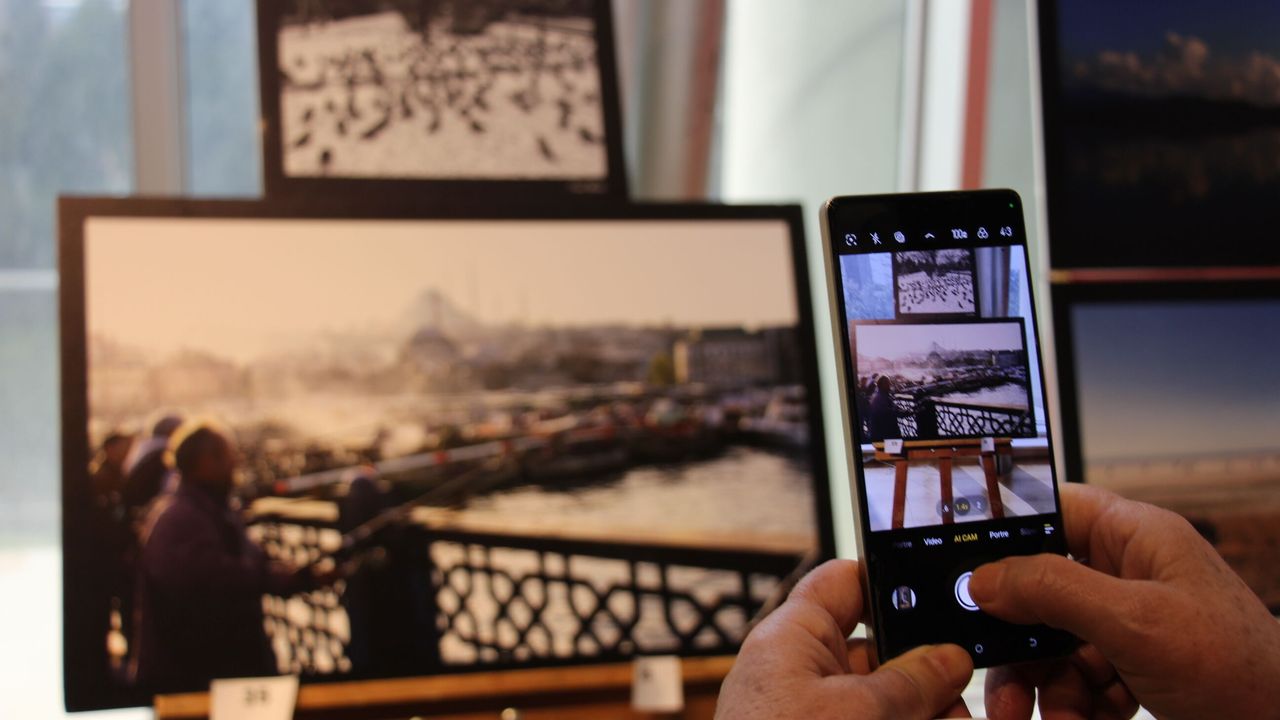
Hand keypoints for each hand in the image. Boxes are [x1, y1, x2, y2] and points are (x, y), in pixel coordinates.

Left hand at [717, 559, 973, 718]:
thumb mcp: (863, 712)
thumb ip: (913, 680)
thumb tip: (950, 656)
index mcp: (793, 639)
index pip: (845, 583)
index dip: (894, 583)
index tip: (944, 602)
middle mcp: (801, 675)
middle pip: (881, 655)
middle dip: (929, 676)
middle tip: (961, 700)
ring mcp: (814, 718)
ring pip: (888, 703)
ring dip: (930, 713)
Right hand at [970, 483, 1279, 719]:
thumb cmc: (1242, 671)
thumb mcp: (1134, 623)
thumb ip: (1053, 591)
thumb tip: (984, 578)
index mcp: (1135, 538)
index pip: (1054, 509)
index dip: (1005, 531)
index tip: (961, 563)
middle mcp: (1129, 575)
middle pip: (1041, 590)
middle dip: (1016, 636)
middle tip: (987, 662)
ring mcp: (1132, 625)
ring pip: (1054, 644)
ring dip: (1040, 685)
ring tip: (1031, 715)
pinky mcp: (1136, 669)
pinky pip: (1079, 681)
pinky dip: (1072, 707)